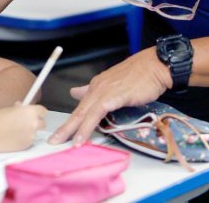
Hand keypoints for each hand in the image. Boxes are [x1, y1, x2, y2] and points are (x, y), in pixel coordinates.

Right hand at [0, 104, 47, 151]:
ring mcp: (31, 136)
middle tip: (26, 123)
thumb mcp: (10, 109)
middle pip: (42, 123)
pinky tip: (13, 138)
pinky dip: (24, 140)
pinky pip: (29, 142)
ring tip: (14, 131)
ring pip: (35, 133)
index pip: (43, 111)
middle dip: (36, 123)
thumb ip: (21, 109)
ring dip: (29, 132)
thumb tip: (23, 108)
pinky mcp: (26, 145)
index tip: (34, 114)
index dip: (38, 113)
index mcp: (30, 112)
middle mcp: (33, 123)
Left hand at [48, 48, 169, 145]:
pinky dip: (86, 128)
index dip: (72, 120)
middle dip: (64, 127)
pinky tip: (80, 138)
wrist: (155, 65)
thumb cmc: (141, 74)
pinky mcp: (112, 97)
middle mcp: (97, 87)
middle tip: (53, 140)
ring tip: (61, 142)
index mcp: (98, 85)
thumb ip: (101, 91)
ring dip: (71, 130)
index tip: (63, 132)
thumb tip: (83, 92)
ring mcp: (103, 92)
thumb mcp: (118, 83)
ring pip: (83, 113)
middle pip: (78, 111)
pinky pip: (95, 115)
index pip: (82, 105)